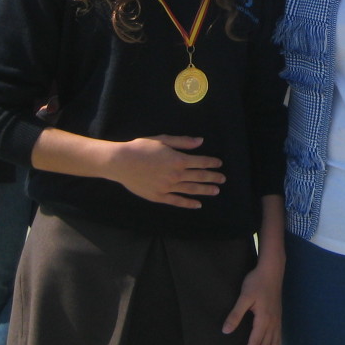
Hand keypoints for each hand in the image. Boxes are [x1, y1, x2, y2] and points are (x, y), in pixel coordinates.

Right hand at [108, 135, 223, 207]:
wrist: (121, 163)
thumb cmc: (141, 148)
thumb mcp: (163, 140)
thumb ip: (183, 142)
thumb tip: (200, 142)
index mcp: (178, 159)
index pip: (200, 162)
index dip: (211, 163)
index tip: (219, 164)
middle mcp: (175, 175)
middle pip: (199, 177)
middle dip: (212, 177)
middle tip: (223, 179)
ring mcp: (167, 187)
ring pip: (191, 190)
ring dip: (205, 190)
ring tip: (216, 191)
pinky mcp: (159, 197)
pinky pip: (177, 201)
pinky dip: (189, 203)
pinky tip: (198, 204)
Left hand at [224, 257, 282, 344]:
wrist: (273, 270)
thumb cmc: (257, 282)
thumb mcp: (244, 297)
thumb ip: (235, 314)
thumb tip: (226, 331)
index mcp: (263, 320)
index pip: (254, 343)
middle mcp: (272, 323)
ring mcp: (277, 320)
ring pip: (274, 344)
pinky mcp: (278, 316)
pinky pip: (279, 338)